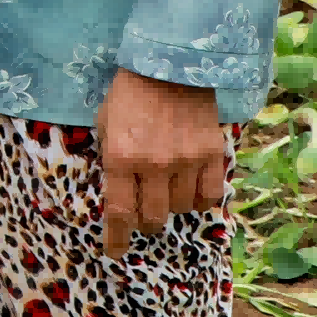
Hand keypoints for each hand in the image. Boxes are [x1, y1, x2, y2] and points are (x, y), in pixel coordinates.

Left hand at [97, 69, 227, 256]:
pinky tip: (191, 190)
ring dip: (171, 207)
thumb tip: (116, 194)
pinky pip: (209, 196)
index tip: (114, 251)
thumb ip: (109, 159)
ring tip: (166, 193)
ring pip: (181, 209)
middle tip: (143, 214)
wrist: (172, 64)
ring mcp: (186, 161)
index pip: (119, 212)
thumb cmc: (130, 94)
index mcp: (120, 157)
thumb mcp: (105, 124)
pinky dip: (200, 200)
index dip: (117, 238)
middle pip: (152, 217)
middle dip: (144, 222)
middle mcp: (153, 165)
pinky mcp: (211, 154)